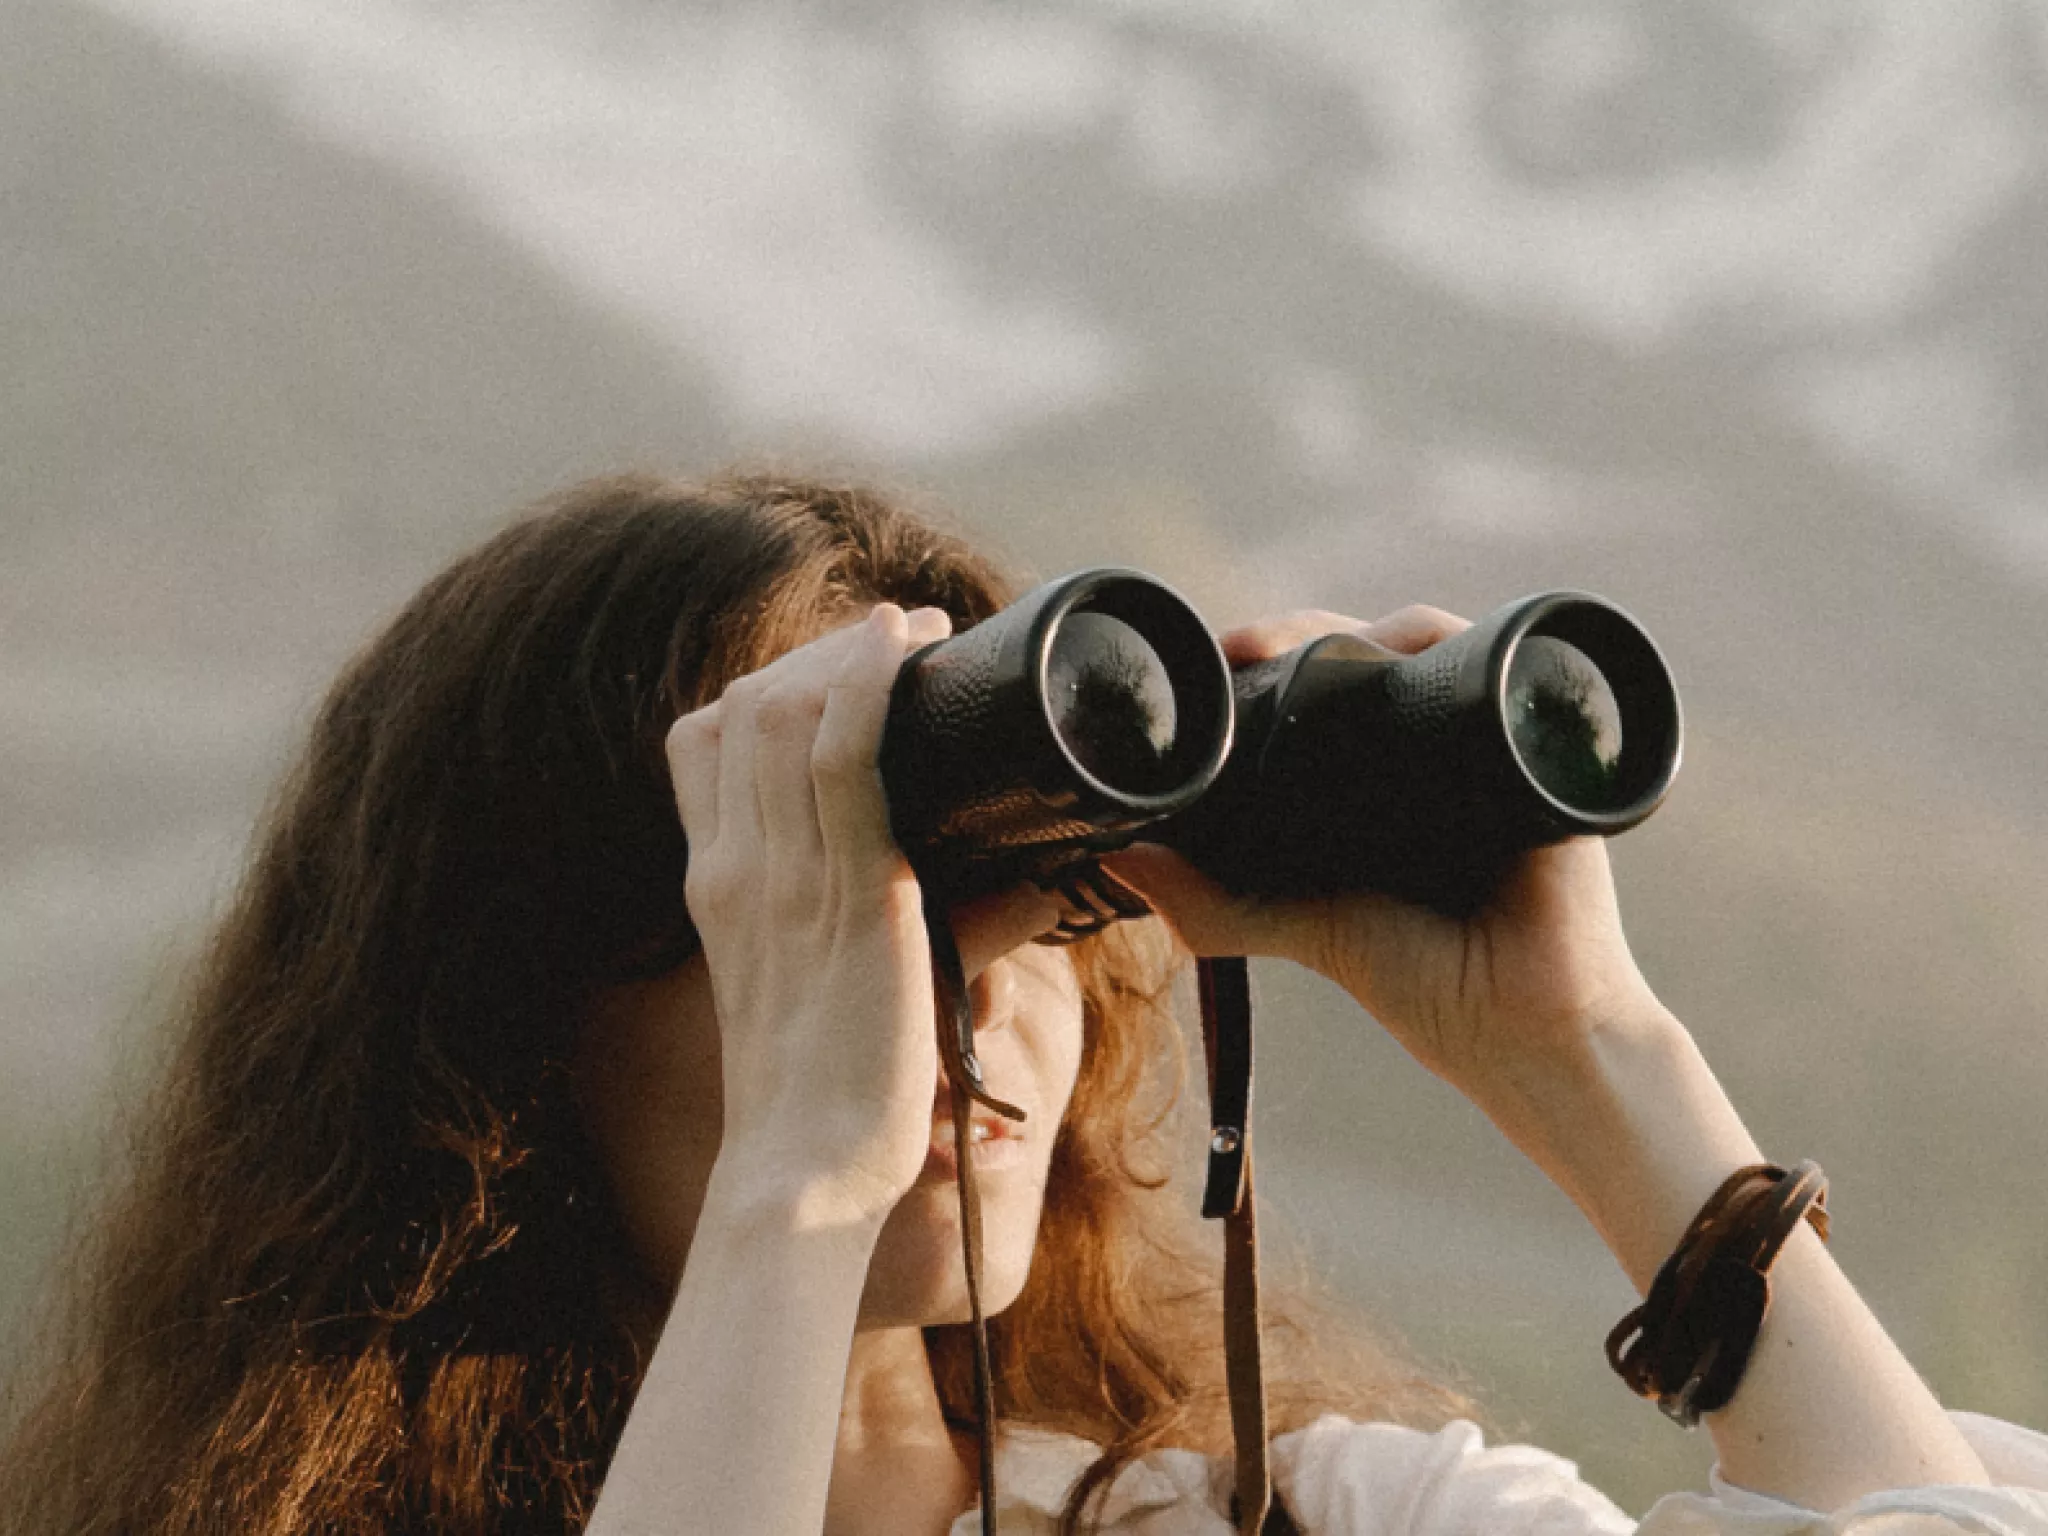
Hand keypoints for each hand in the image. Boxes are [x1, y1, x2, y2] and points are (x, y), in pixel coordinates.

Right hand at [665, 604, 1060, 1228]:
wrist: (803, 1172)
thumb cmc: (821, 1098)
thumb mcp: (806, 989)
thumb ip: (844, 924)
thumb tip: (966, 885)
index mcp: (715, 885)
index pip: (702, 742)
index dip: (766, 688)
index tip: (834, 673)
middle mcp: (735, 865)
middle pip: (747, 708)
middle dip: (818, 656)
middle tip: (896, 642)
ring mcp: (785, 873)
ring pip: (793, 713)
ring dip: (854, 655)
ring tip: (915, 636)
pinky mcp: (852, 889)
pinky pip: (845, 756)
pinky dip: (870, 686)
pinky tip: (904, 647)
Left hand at [1100, 605, 1665, 1129]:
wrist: (1537, 1036)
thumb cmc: (1433, 986)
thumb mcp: (1308, 930)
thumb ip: (1218, 904)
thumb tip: (1117, 856)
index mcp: (1373, 778)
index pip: (1316, 690)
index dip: (1265, 662)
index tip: (1208, 660)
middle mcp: (1429, 749)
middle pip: (1365, 652)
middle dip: (1302, 632)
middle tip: (1241, 646)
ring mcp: (1483, 744)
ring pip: (1422, 645)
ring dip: (1363, 626)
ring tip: (1293, 646)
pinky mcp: (1535, 752)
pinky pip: (1499, 668)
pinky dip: (1453, 640)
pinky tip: (1402, 638)